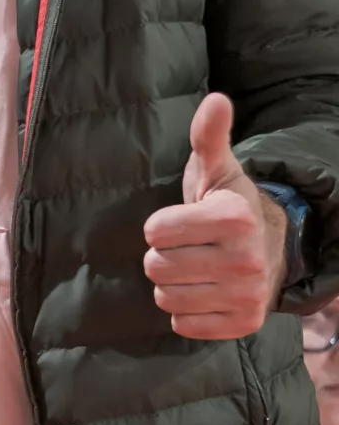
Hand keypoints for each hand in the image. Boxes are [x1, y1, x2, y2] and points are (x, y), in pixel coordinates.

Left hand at [144, 92, 288, 339]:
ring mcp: (247, 295)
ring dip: (172, 283)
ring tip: (195, 268)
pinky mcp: (244, 324)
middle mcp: (246, 259)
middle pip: (156, 267)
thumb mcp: (215, 169)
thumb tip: (216, 100)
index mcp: (234, 218)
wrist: (269, 248)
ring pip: (165, 297)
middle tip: (188, 247)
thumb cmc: (227, 205)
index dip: (160, 226)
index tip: (183, 220)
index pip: (155, 231)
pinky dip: (185, 311)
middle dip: (163, 255)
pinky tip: (204, 292)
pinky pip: (183, 324)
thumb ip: (208, 136)